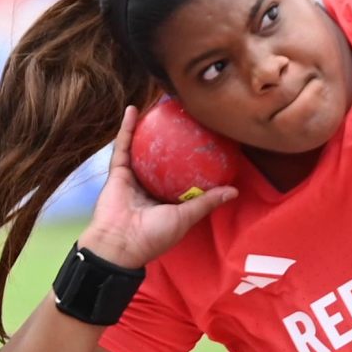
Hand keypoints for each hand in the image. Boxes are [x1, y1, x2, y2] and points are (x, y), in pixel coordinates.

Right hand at [76, 105, 238, 268]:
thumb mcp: (186, 217)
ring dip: (148, 127)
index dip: (190, 159)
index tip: (203, 140)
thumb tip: (234, 191)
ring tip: (159, 107)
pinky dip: (127, 127)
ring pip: (141, 147)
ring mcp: (132, 178)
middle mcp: (149, 187)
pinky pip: (123, 146)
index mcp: (165, 200)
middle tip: (183, 118)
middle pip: (161, 157)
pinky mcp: (117, 172)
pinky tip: (133, 109)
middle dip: (169, 138)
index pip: (180, 175)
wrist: (120, 244)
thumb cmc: (153, 236)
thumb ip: (207, 202)